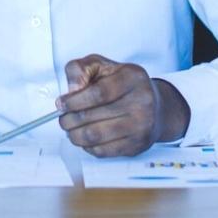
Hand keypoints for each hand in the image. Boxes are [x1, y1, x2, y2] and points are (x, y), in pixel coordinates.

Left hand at [56, 54, 189, 157]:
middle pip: (94, 117)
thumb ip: (81, 69)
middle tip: (62, 119)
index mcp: (133, 77)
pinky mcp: (137, 145)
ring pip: (95, 137)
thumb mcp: (102, 65)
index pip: (98, 93)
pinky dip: (87, 146)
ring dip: (75, 135)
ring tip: (70, 129)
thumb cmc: (123, 84)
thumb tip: (71, 90)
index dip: (74, 101)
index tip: (61, 104)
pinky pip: (103, 151)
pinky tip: (85, 138)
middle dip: (70, 119)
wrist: (156, 106)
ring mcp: (141, 126)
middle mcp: (142, 102)